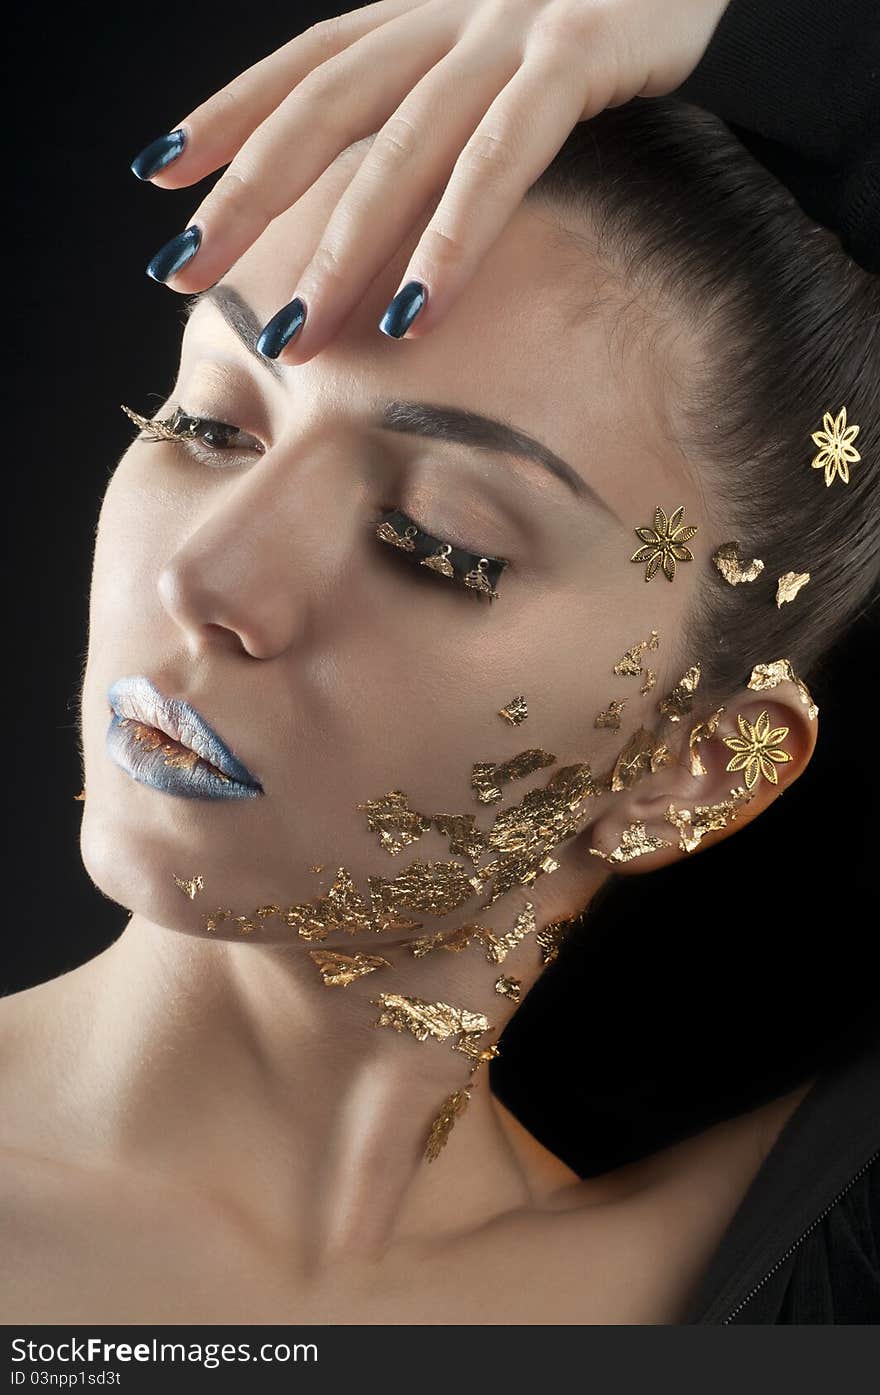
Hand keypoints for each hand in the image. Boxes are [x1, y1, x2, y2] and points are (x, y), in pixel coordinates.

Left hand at [135, 0, 729, 362]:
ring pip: (401, 147)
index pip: (307, 63)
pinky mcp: (578, 50)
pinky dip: (454, 236)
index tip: (160, 171)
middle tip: (182, 271)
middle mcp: (452, 10)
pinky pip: (502, 157)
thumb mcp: (514, 48)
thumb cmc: (618, 11)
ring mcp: (512, 27)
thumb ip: (451, 101)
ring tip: (294, 334)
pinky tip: (416, 311)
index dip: (229, 112)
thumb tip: (395, 196)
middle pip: (325, 106)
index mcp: (429, 8)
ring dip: (340, 248)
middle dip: (247, 193)